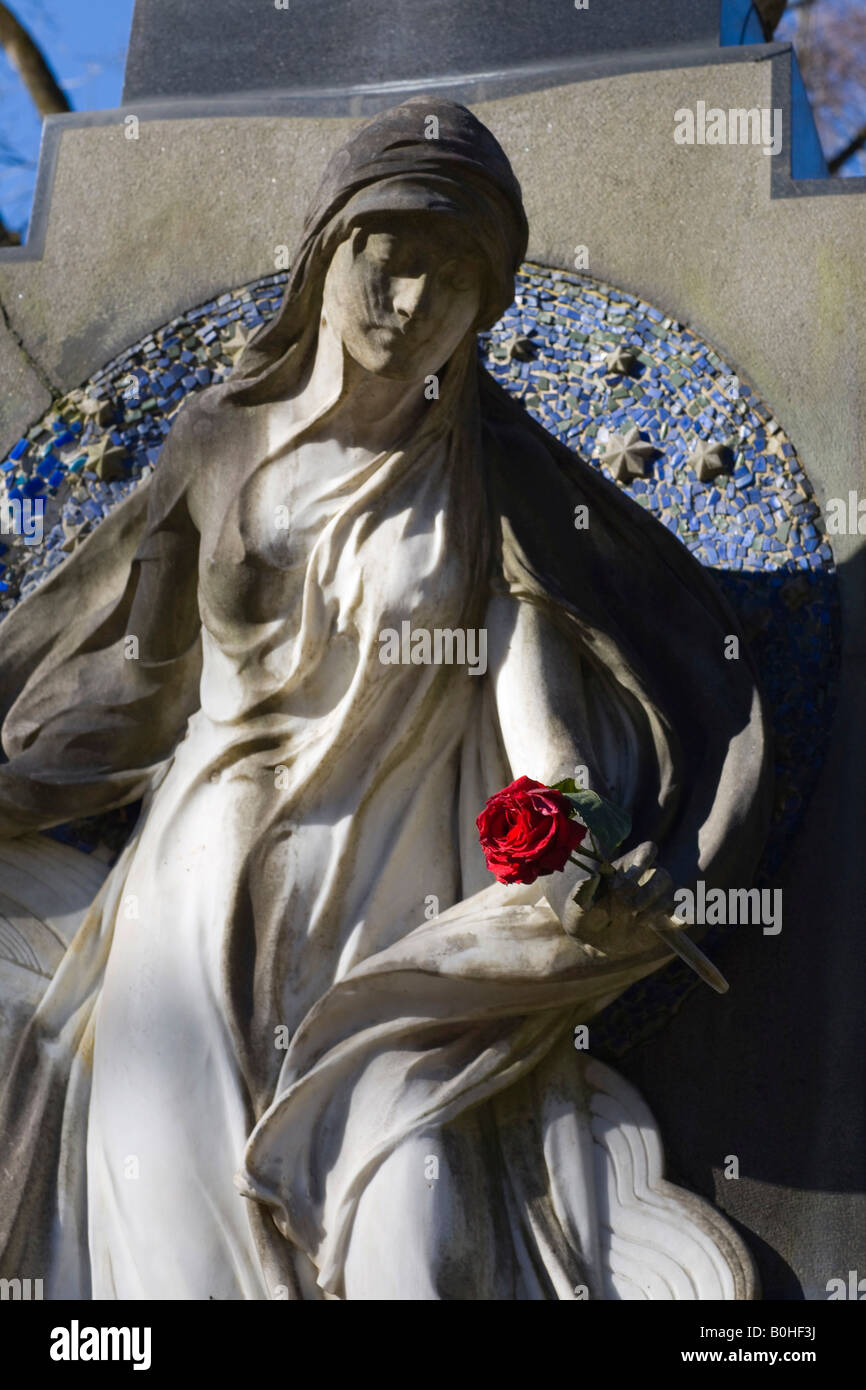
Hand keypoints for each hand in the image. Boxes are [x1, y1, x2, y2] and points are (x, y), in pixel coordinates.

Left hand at [561, 840, 676, 957]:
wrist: (594, 940)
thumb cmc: (586, 914)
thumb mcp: (578, 904)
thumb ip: (583, 891)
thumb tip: (591, 878)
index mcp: (629, 865)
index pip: (648, 850)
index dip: (644, 860)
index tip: (626, 881)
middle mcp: (649, 877)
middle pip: (662, 874)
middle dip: (645, 892)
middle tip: (627, 908)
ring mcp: (660, 898)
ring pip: (672, 894)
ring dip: (655, 908)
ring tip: (637, 921)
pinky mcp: (668, 919)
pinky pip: (685, 914)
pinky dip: (685, 916)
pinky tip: (677, 921)